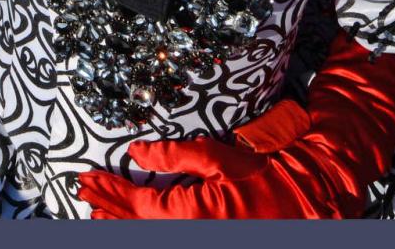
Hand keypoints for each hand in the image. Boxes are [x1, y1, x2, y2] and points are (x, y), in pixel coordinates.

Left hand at [76, 131, 341, 219]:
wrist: (311, 200)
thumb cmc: (269, 176)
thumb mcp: (219, 157)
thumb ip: (174, 156)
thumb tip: (138, 153)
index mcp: (193, 215)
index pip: (138, 206)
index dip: (109, 192)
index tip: (89, 180)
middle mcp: (195, 234)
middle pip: (138, 227)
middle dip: (108, 210)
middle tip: (84, 197)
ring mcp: (204, 240)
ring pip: (152, 237)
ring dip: (122, 226)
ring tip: (98, 216)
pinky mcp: (214, 239)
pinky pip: (171, 238)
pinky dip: (148, 231)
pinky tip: (134, 226)